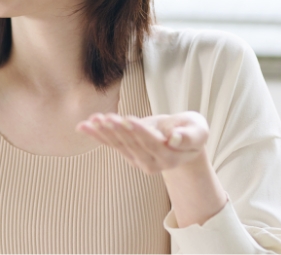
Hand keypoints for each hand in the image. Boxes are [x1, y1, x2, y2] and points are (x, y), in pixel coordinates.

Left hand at [75, 111, 209, 173]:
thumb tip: (175, 139)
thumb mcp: (198, 131)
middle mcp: (151, 162)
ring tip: (92, 120)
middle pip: (132, 144)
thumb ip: (190, 137)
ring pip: (119, 145)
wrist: (182, 140)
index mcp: (170, 157)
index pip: (152, 143)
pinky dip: (96, 134)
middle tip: (106, 117)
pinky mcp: (127, 154)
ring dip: (103, 132)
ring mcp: (137, 160)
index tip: (127, 119)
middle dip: (118, 130)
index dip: (139, 131)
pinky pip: (110, 143)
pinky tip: (82, 126)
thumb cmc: (191, 131)